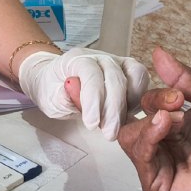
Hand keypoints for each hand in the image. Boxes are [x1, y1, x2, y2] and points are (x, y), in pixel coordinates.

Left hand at [18, 47, 148, 139]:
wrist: (58, 82)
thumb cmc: (54, 89)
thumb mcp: (49, 98)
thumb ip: (62, 96)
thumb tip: (74, 93)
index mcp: (77, 59)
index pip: (91, 74)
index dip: (93, 100)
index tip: (91, 123)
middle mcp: (100, 57)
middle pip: (115, 79)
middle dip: (114, 110)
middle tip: (109, 133)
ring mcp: (117, 61)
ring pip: (135, 76)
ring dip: (129, 105)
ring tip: (117, 125)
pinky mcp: (128, 70)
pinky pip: (141, 79)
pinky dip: (138, 98)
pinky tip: (126, 115)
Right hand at [116, 47, 190, 190]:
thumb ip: (182, 77)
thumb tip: (158, 51)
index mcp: (170, 127)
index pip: (144, 107)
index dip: (156, 97)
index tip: (178, 97)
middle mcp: (160, 146)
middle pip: (131, 121)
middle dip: (152, 108)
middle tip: (177, 108)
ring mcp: (157, 167)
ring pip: (129, 140)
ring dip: (148, 124)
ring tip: (173, 122)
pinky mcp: (157, 187)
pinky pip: (139, 161)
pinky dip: (147, 141)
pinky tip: (164, 130)